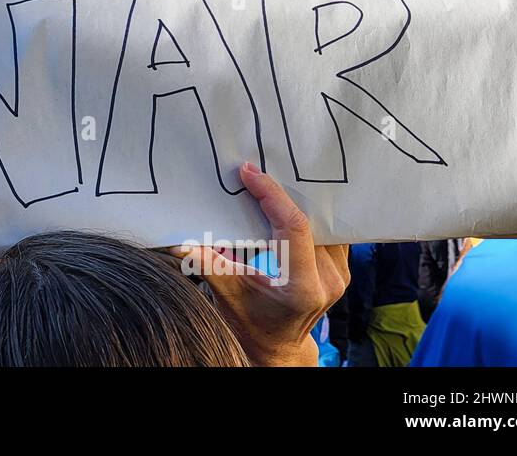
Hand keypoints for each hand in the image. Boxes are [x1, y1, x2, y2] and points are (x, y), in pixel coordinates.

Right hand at [170, 162, 349, 366]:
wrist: (277, 347)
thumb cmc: (249, 324)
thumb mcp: (226, 294)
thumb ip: (205, 265)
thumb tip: (176, 241)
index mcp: (302, 287)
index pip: (293, 227)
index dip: (271, 196)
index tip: (248, 173)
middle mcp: (328, 280)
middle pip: (310, 220)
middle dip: (282, 192)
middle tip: (257, 169)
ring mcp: (339, 275)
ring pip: (322, 221)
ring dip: (297, 200)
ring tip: (271, 179)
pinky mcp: (341, 269)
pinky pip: (328, 230)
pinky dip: (308, 213)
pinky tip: (288, 199)